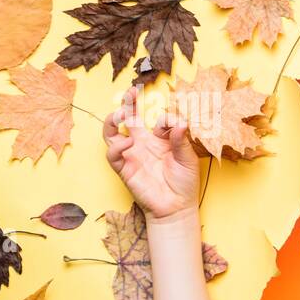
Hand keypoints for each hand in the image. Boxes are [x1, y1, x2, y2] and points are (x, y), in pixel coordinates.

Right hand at [103, 85, 201, 221]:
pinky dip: (117, 146)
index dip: (166, 119)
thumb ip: (181, 141)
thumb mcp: (188, 159)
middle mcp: (143, 144)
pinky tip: (129, 143)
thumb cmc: (184, 183)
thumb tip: (180, 122)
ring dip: (113, 120)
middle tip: (131, 91)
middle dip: (127, 103)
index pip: (158, 120)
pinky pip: (112, 154)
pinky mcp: (124, 168)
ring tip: (122, 113)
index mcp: (160, 140)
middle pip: (128, 119)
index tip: (177, 125)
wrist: (177, 207)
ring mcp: (131, 154)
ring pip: (112, 132)